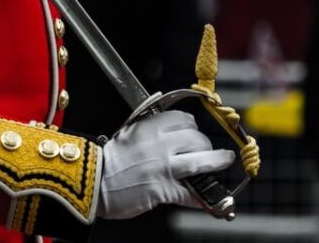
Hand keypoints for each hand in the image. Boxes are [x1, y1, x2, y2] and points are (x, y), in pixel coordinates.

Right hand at [97, 110, 234, 219]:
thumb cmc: (108, 159)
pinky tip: (213, 198)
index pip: (183, 120)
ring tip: (225, 160)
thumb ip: (149, 127)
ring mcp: (163, 167)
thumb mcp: (128, 133)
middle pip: (196, 138)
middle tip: (205, 149)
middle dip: (205, 144)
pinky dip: (205, 197)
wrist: (93, 181)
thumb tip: (170, 124)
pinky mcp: (163, 189)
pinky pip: (191, 193)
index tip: (193, 132)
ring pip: (201, 161)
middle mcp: (160, 144)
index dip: (192, 126)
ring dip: (218, 161)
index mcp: (150, 127)